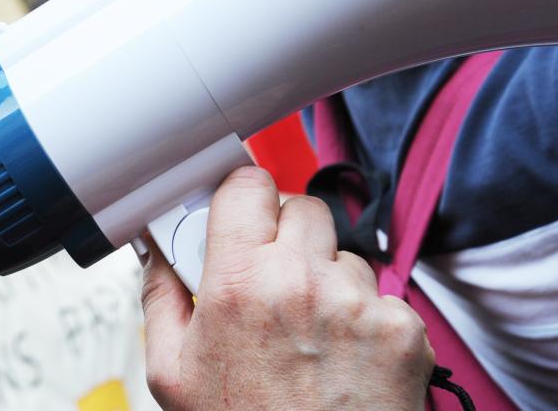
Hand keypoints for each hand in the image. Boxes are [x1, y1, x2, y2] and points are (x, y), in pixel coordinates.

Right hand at [140, 166, 433, 409]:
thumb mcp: (172, 373)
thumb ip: (160, 298)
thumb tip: (156, 251)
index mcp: (237, 282)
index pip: (247, 185)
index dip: (243, 196)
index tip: (241, 213)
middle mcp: (300, 281)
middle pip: (303, 208)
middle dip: (287, 235)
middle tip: (273, 276)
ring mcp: (356, 303)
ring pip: (345, 254)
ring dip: (329, 279)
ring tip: (311, 333)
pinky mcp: (401, 329)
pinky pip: (383, 298)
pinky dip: (367, 320)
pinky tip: (346, 358)